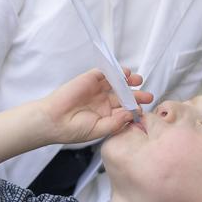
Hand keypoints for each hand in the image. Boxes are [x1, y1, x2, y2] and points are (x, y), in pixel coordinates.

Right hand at [36, 68, 152, 144]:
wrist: (53, 121)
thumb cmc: (73, 129)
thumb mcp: (99, 130)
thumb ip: (116, 122)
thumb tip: (132, 113)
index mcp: (107, 115)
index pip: (125, 110)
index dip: (135, 109)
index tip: (142, 111)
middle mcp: (104, 102)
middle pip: (125, 95)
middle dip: (137, 95)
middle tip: (148, 96)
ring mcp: (97, 90)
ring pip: (117, 82)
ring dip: (129, 80)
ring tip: (138, 80)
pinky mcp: (90, 79)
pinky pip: (105, 72)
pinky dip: (116, 71)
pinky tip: (125, 73)